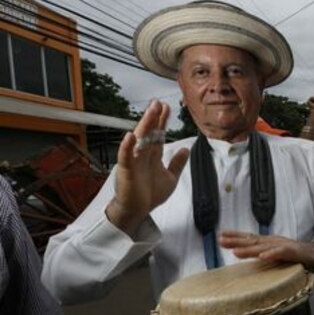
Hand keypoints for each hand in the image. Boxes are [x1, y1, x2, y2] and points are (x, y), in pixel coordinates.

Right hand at [107, 100, 188, 234]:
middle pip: (149, 133)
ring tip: (150, 112)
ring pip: (139, 140)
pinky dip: (127, 147)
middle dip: (154, 118)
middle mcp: (143, 155)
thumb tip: (186, 149)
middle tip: (158, 103)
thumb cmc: (151, 194)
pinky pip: (126, 157)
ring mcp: (134, 161)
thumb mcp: (171, 177)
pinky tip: (130, 136)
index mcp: (153, 155)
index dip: (162, 121)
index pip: (158, 134)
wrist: (138, 210)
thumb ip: (178, 163)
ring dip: (144, 126)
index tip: (166, 108)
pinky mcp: (127, 170)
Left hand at [220, 230, 313, 270]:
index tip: (221, 236)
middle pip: (252, 241)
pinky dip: (271, 254)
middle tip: (221, 240)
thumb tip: (250, 259)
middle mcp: (273, 242)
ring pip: (263, 247)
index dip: (236, 236)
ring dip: (249, 249)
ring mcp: (283, 246)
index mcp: (269, 242)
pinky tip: (262, 257)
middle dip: (236, 241)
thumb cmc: (297, 256)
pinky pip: (280, 253)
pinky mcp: (293, 252)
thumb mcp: (277, 254)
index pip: (250, 238)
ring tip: (236, 252)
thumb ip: (264, 255)